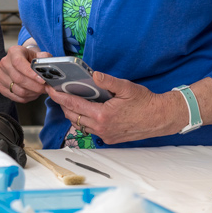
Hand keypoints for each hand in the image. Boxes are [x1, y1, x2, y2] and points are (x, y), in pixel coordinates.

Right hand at [0, 45, 48, 102]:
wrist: (22, 62)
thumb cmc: (31, 59)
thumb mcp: (38, 55)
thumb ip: (45, 59)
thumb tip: (50, 67)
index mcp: (14, 52)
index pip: (18, 63)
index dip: (30, 73)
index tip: (42, 80)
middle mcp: (5, 63)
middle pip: (18, 78)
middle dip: (35, 86)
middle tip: (45, 88)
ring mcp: (1, 75)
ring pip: (18, 90)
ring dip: (32, 93)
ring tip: (40, 91)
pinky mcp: (1, 86)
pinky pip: (15, 97)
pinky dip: (27, 98)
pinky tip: (33, 94)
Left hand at [47, 72, 177, 144]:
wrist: (161, 118)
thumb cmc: (146, 102)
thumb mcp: (127, 87)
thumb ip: (108, 81)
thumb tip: (94, 74)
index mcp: (103, 115)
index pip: (74, 104)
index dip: (60, 96)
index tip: (50, 89)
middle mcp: (102, 128)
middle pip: (73, 116)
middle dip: (63, 104)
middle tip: (58, 92)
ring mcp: (105, 135)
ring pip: (80, 125)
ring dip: (73, 113)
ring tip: (70, 100)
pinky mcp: (110, 139)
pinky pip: (91, 130)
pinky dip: (84, 120)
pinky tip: (87, 110)